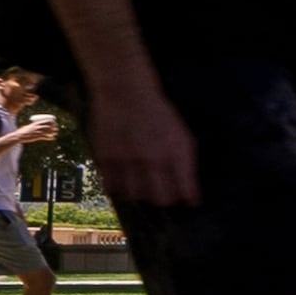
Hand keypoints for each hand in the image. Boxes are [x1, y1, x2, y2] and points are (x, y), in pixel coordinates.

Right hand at [19, 113, 61, 141]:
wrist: (18, 136)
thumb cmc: (22, 131)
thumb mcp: (28, 126)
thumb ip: (33, 125)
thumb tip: (36, 124)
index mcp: (36, 123)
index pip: (46, 121)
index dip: (52, 122)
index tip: (55, 123)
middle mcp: (37, 127)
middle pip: (48, 126)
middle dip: (54, 127)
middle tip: (57, 129)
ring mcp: (37, 132)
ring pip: (48, 132)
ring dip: (53, 132)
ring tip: (56, 133)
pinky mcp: (37, 137)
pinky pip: (45, 137)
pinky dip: (50, 138)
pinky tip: (53, 138)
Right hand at [88, 75, 199, 208]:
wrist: (125, 92)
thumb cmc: (158, 113)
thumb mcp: (181, 133)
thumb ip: (185, 161)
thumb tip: (189, 191)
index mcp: (176, 152)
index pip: (184, 189)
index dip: (187, 198)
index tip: (188, 202)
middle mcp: (153, 159)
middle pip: (159, 198)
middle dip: (164, 199)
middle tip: (162, 195)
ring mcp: (128, 160)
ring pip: (134, 195)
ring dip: (139, 194)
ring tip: (141, 186)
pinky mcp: (106, 159)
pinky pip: (111, 186)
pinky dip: (118, 187)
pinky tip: (123, 180)